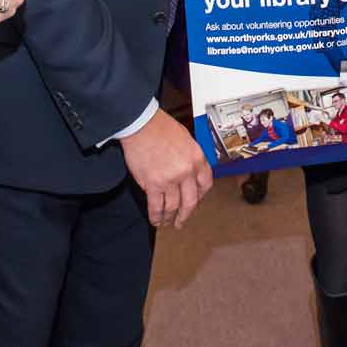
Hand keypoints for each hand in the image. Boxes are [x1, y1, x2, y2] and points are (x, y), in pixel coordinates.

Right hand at [121, 110, 213, 226]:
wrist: (141, 124)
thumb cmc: (160, 126)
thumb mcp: (186, 138)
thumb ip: (190, 157)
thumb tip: (188, 171)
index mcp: (197, 158)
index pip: (205, 184)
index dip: (201, 196)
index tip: (196, 201)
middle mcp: (187, 171)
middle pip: (191, 201)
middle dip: (186, 214)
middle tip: (181, 221)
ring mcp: (170, 179)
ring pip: (173, 206)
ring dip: (170, 217)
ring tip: (166, 222)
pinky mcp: (153, 184)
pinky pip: (157, 206)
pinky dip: (156, 215)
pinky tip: (155, 219)